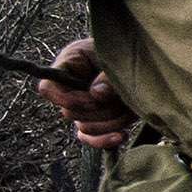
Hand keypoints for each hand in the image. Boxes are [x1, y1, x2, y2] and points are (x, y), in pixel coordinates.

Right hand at [37, 36, 134, 150]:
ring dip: (109, 122)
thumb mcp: (119, 58)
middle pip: (70, 113)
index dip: (66, 99)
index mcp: (69, 65)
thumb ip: (108, 76)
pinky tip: (122, 135)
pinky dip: (104, 140)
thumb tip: (96, 95)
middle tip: (120, 98)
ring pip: (85, 127)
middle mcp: (71, 87)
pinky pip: (90, 138)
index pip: (47, 88)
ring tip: (128, 109)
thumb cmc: (128, 51)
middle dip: (98, 110)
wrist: (144, 59)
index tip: (92, 98)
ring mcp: (82, 105)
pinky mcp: (95, 119)